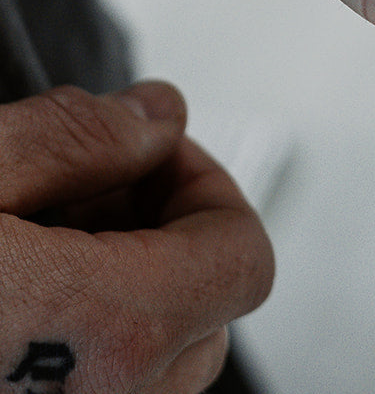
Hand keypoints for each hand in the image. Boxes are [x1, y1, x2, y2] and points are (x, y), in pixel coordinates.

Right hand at [0, 83, 273, 393]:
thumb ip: (79, 136)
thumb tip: (158, 114)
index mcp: (113, 330)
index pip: (246, 253)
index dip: (202, 182)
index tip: (145, 150)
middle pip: (209, 309)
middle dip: (164, 232)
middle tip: (83, 189)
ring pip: (160, 360)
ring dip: (125, 289)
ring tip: (39, 239)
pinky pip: (105, 390)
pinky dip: (86, 338)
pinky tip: (19, 295)